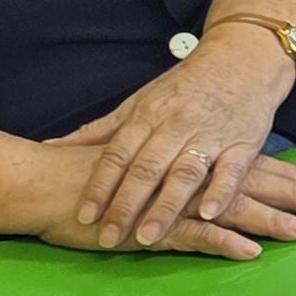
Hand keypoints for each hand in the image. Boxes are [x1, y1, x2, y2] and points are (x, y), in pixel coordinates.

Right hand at [26, 141, 295, 260]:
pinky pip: (195, 235)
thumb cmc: (82, 173)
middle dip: (287, 195)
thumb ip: (159, 165)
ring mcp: (169, 202)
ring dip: (269, 220)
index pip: (240, 165)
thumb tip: (185, 171)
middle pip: (246, 185)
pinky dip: (223, 243)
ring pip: (230, 210)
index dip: (277, 173)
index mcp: (182, 159)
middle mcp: (183, 176)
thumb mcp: (132, 160)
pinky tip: (249, 251)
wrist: (40, 179)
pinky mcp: (150, 227)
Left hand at [45, 45, 295, 248]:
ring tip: (147, 238)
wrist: (242, 57)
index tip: (84, 216)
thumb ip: (99, 130)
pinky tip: (210, 215)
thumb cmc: (186, 85)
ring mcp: (211, 134)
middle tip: (108, 237)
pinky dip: (221, 192)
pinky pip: (232, 171)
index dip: (99, 186)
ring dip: (165, 207)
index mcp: (147, 116)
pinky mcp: (244, 142)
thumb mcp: (140, 102)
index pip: (117, 155)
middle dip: (125, 205)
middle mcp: (176, 126)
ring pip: (184, 174)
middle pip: (146, 169)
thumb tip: (51, 146)